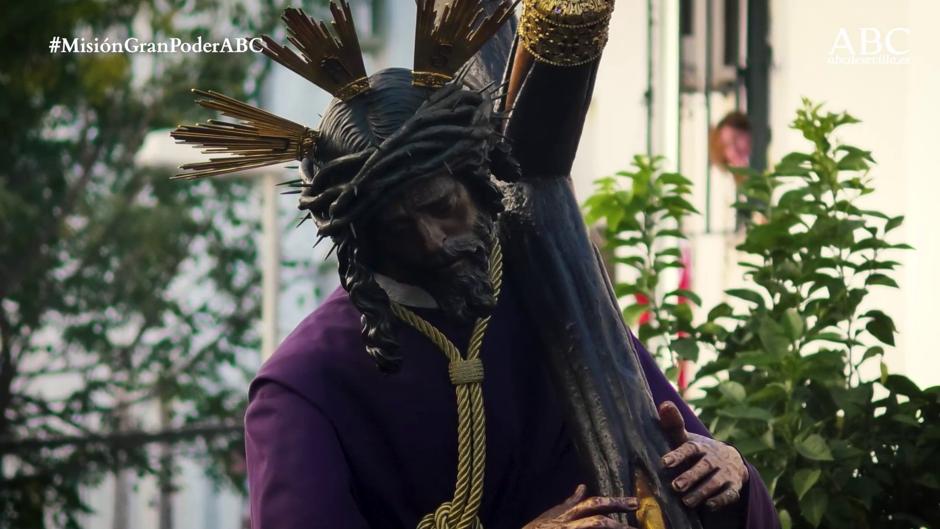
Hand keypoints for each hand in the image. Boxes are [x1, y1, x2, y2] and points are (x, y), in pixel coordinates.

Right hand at [523, 484, 638, 528]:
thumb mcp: (551, 515)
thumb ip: (568, 503)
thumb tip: (582, 487)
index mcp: (566, 514)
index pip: (593, 504)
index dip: (615, 502)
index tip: (635, 503)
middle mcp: (566, 523)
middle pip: (598, 519)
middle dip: (618, 517)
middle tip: (638, 512)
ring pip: (595, 526)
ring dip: (614, 528)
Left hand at [658, 401, 748, 510]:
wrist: (729, 460)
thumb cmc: (698, 451)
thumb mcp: (685, 439)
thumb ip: (673, 425)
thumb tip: (664, 403)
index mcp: (700, 446)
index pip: (689, 448)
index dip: (677, 455)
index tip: (664, 463)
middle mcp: (714, 458)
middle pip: (704, 466)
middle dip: (690, 476)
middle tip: (675, 486)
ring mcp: (725, 472)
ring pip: (715, 482)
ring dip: (701, 491)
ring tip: (686, 502)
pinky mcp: (734, 487)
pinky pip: (729, 494)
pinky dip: (720, 500)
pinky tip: (708, 505)